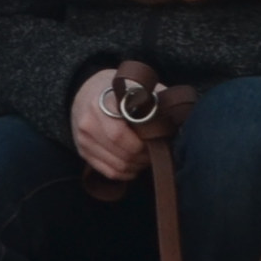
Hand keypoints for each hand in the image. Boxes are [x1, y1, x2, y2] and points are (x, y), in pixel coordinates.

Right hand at [71, 62, 153, 184]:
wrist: (87, 92)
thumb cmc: (120, 91)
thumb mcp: (138, 87)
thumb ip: (155, 100)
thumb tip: (177, 117)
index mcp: (100, 104)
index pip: (120, 135)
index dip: (143, 144)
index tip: (157, 140)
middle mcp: (87, 123)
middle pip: (122, 155)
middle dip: (144, 157)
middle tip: (156, 151)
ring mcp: (83, 140)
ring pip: (117, 166)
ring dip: (137, 166)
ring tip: (147, 156)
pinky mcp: (83, 152)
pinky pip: (109, 172)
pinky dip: (126, 172)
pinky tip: (135, 164)